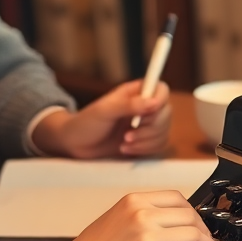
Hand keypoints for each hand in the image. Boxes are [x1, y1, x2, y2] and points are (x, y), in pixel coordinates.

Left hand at [31, 80, 171, 158]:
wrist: (74, 144)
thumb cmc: (85, 122)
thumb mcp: (104, 111)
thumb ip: (128, 105)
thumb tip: (152, 103)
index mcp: (136, 93)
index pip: (161, 90)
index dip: (160, 100)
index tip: (148, 112)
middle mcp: (145, 107)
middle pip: (166, 113)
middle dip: (150, 128)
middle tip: (128, 133)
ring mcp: (146, 125)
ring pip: (164, 132)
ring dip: (145, 141)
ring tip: (124, 143)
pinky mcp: (144, 142)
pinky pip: (158, 146)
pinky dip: (144, 150)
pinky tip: (126, 150)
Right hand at [35, 190, 222, 240]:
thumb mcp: (113, 219)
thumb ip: (140, 216)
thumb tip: (168, 223)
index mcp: (134, 202)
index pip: (177, 198)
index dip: (193, 211)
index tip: (198, 222)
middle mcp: (142, 216)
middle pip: (190, 216)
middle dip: (205, 230)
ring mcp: (147, 240)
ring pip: (193, 236)